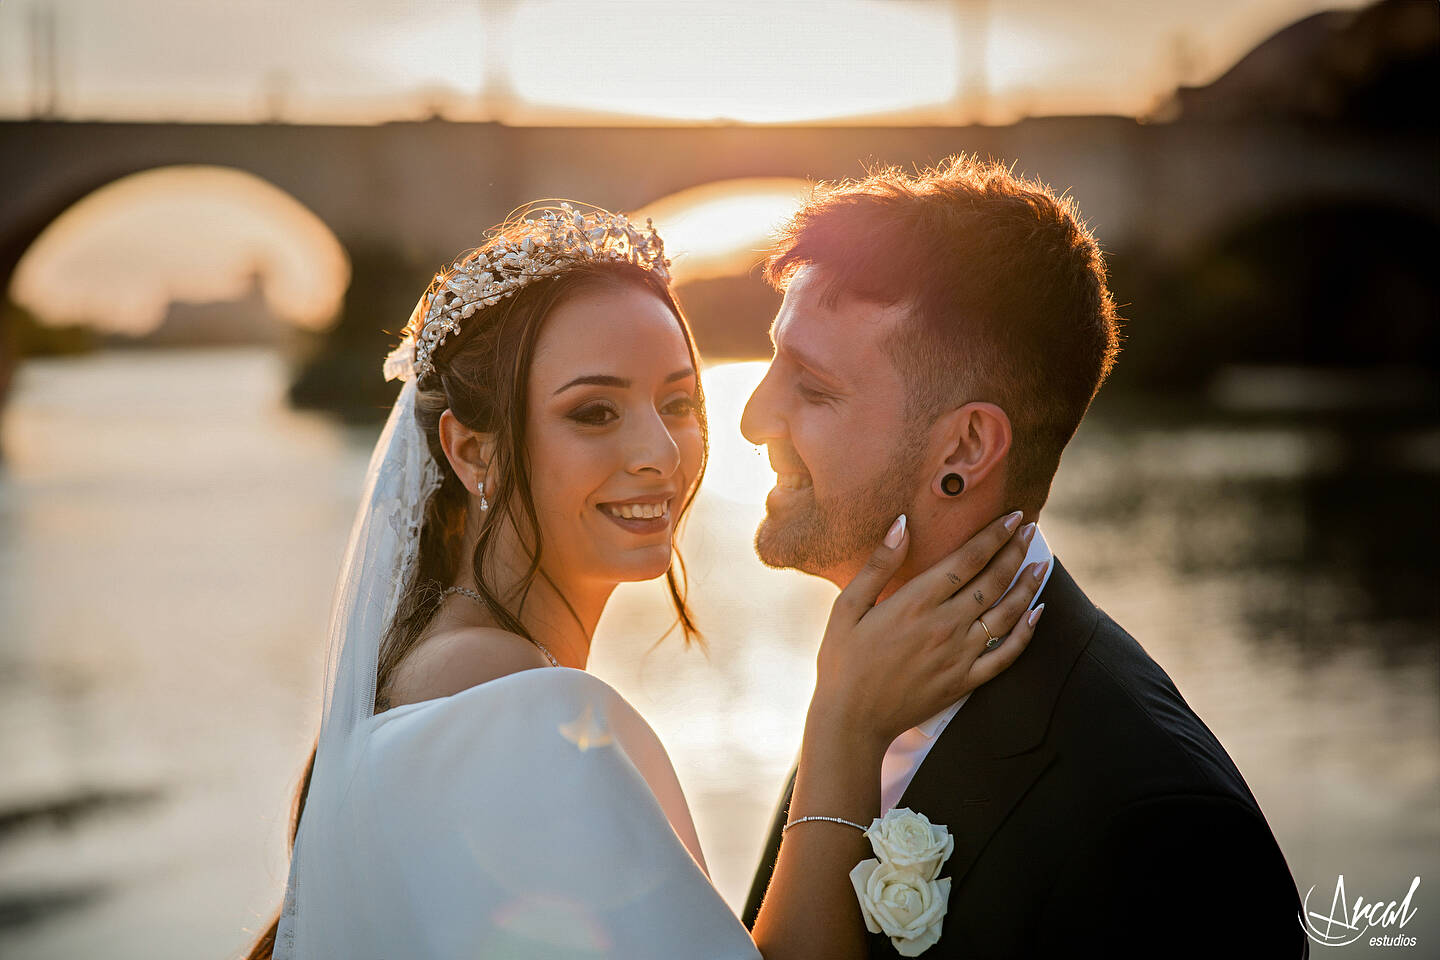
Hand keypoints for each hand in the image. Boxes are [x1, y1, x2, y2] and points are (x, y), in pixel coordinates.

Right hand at [811, 511, 1047, 750]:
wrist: (851, 720)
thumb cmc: (842, 661)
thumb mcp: (847, 607)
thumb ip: (878, 565)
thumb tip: (901, 524)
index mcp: (915, 602)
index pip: (967, 559)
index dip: (994, 535)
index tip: (1013, 516)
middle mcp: (944, 625)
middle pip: (993, 581)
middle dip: (1016, 551)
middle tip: (1031, 529)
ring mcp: (959, 655)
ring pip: (1006, 614)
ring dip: (1028, 586)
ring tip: (1041, 564)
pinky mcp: (965, 682)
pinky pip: (1006, 655)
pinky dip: (1026, 633)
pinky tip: (1037, 614)